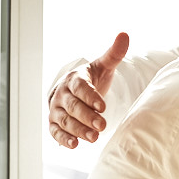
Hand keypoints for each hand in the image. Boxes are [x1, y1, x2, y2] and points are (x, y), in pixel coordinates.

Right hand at [48, 32, 128, 147]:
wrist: (72, 89)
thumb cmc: (91, 78)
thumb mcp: (103, 65)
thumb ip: (114, 53)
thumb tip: (124, 34)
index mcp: (74, 79)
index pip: (81, 88)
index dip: (91, 97)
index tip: (103, 107)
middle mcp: (62, 95)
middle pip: (73, 107)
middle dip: (87, 117)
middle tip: (102, 126)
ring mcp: (56, 110)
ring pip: (65, 121)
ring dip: (78, 130)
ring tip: (94, 138)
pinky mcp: (54, 123)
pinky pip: (56, 131)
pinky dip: (63, 138)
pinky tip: (75, 144)